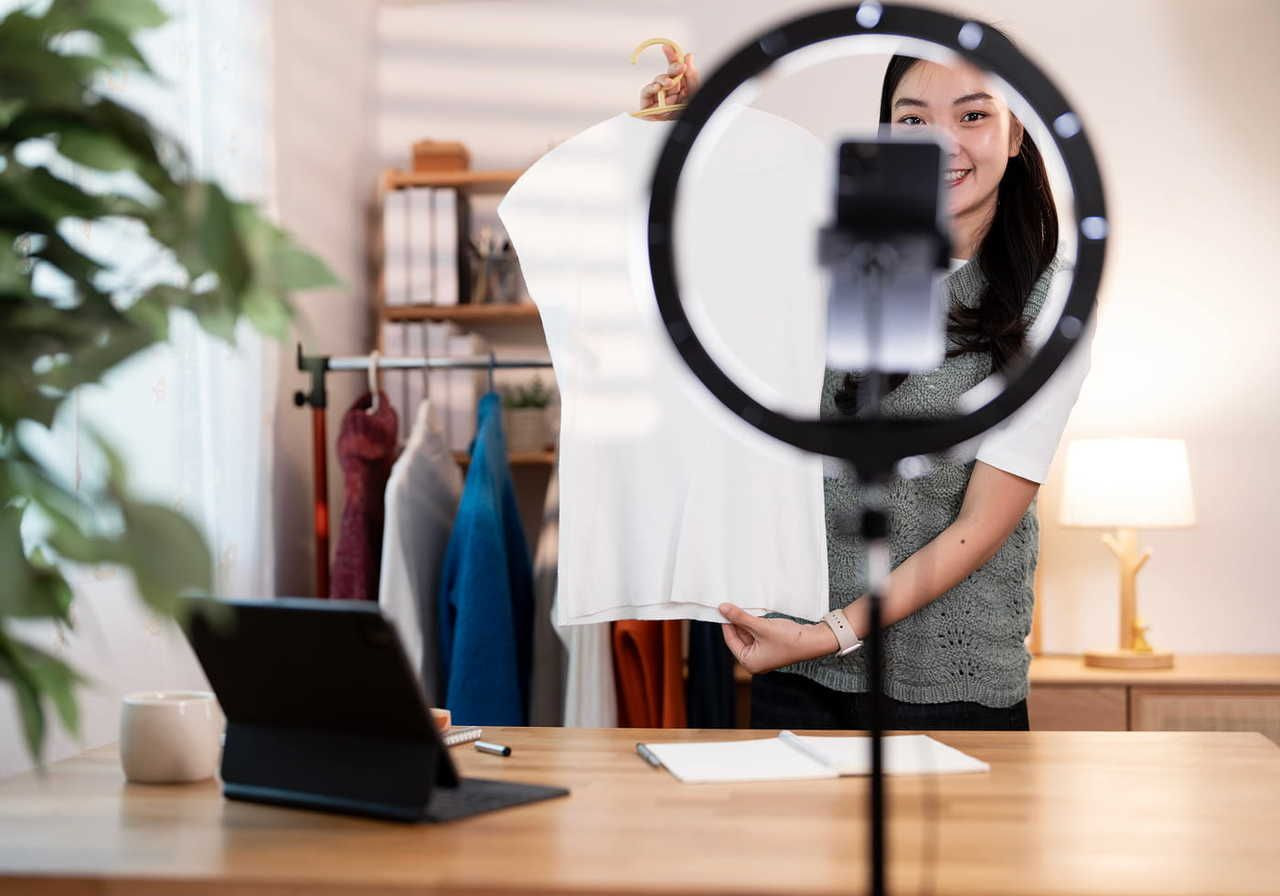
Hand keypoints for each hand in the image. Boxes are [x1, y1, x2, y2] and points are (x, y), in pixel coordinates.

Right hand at [639, 45, 699, 119]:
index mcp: (683, 90)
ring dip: (665, 81)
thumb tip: (688, 56)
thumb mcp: (695, 94)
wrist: (681, 137)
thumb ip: (692, 75)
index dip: (672, 57)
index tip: (668, 47)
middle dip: (673, 69)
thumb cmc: (689, 119)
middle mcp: (670, 93)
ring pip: (658, 81)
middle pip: (667, 73)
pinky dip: (652, 88)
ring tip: (671, 85)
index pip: (676, 70)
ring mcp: (658, 99)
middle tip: (680, 68)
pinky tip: (658, 88)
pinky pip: (647, 91)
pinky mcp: (647, 106)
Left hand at [719, 603, 836, 674]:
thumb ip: (740, 618)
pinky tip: (755, 613)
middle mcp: (755, 661)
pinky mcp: (771, 647)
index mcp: (749, 662)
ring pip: (749, 634)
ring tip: (745, 607)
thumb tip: (722, 609)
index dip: (726, 623)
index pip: (730, 640)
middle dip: (737, 622)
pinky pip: (758, 634)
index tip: (722, 609)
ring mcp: (763, 654)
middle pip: (739, 638)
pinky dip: (756, 624)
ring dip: (747, 622)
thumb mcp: (761, 626)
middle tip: (732, 605)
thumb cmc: (789, 639)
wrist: (814, 641)